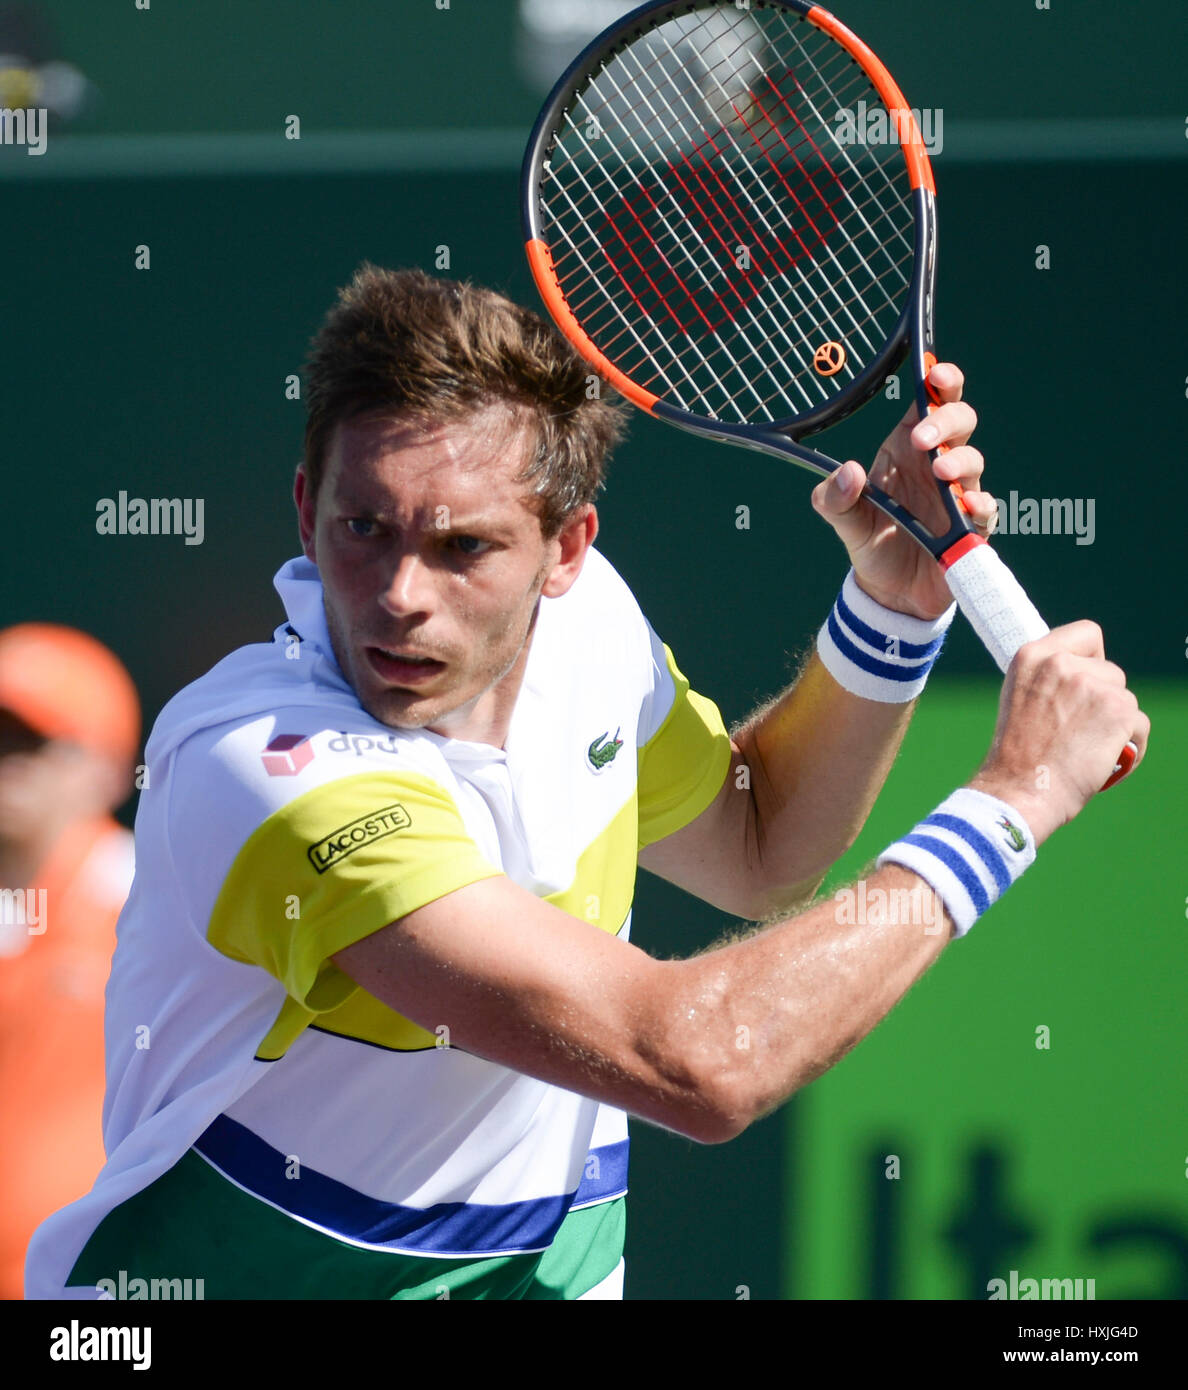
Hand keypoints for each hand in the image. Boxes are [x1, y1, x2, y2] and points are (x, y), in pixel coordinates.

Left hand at [809, 362, 997, 619]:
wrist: (889, 593)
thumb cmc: (871, 542)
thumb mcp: (842, 521)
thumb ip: (835, 498)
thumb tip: (847, 473)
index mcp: (904, 450)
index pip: (926, 404)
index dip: (937, 382)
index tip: (934, 373)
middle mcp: (935, 464)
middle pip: (959, 420)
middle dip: (946, 420)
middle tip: (924, 438)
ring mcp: (958, 492)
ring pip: (974, 459)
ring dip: (959, 461)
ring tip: (939, 472)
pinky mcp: (972, 526)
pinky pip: (986, 507)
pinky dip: (980, 504)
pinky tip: (966, 507)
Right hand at [968, 622, 1149, 844]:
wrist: (1020, 791)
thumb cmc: (1018, 758)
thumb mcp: (1021, 700)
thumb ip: (1049, 680)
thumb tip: (1085, 679)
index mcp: (1032, 656)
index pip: (1086, 633)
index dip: (1093, 659)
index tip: (1086, 682)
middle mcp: (1061, 663)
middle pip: (1110, 671)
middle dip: (1104, 700)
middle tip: (1083, 730)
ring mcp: (1091, 685)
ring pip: (1125, 699)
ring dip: (1116, 724)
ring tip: (1091, 751)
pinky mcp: (1117, 710)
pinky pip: (1139, 724)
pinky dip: (1131, 745)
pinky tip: (1107, 762)